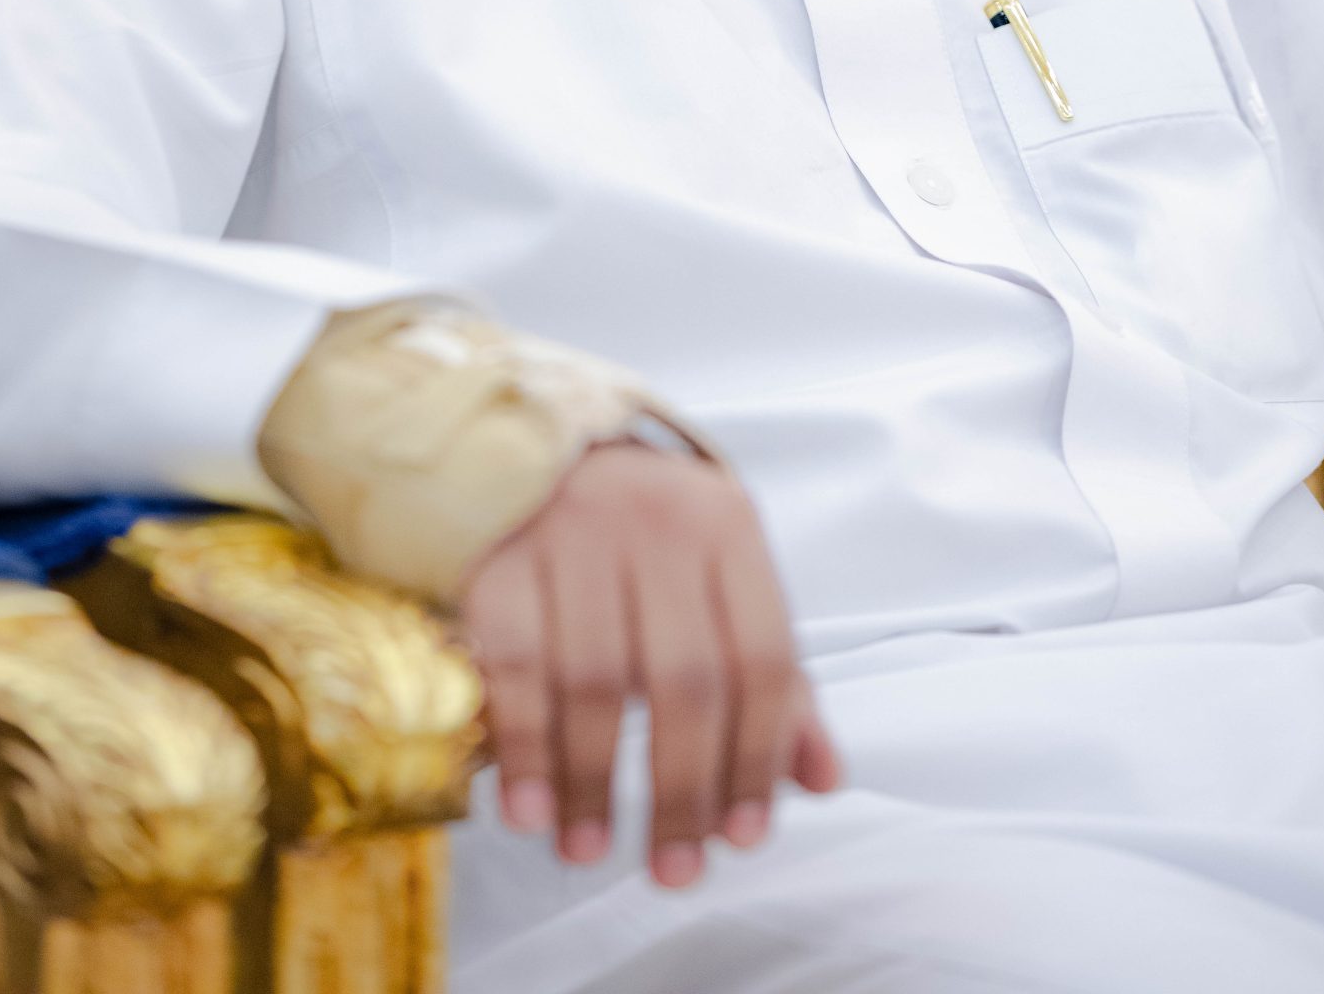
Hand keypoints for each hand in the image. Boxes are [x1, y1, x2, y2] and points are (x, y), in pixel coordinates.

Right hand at [462, 441, 840, 887]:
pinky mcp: (500, 556)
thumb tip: (822, 779)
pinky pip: (514, 667)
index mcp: (728, 526)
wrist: (539, 451)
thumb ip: (773, 678)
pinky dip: (524, 749)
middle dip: (682, 790)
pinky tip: (529, 810)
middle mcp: (658, 522)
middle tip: (673, 872)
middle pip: (684, 679)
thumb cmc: (648, 539)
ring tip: (591, 853)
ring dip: (593, 783)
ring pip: (595, 681)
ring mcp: (573, 534)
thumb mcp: (723, 582)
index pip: (762, 657)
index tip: (744, 837)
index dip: (757, 755)